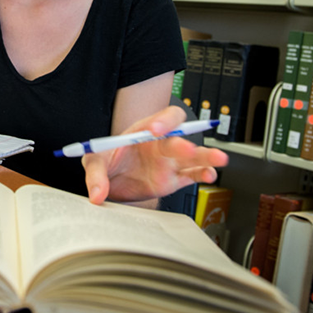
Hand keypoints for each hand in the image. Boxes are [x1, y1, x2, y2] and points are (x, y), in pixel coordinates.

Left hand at [82, 106, 228, 204]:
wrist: (111, 183)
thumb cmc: (106, 163)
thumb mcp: (94, 162)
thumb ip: (95, 175)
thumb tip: (96, 193)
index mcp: (143, 131)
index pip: (160, 119)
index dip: (162, 121)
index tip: (155, 131)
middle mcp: (160, 145)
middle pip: (180, 137)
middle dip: (184, 143)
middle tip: (185, 150)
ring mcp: (168, 162)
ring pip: (192, 156)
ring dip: (206, 156)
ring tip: (219, 160)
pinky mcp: (173, 180)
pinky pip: (192, 175)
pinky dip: (202, 174)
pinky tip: (210, 175)